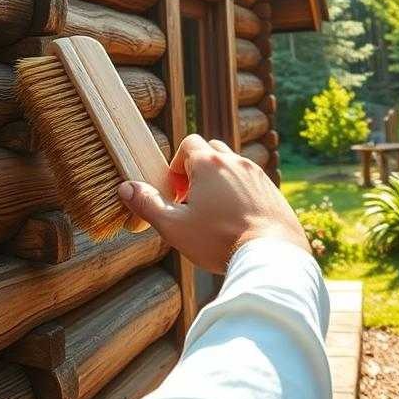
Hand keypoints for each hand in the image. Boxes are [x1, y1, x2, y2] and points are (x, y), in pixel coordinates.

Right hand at [117, 134, 309, 272]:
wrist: (271, 254)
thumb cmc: (220, 240)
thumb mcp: (174, 226)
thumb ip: (148, 204)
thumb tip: (125, 187)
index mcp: (210, 164)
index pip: (188, 144)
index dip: (176, 166)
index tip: (177, 193)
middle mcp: (236, 162)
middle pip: (212, 150)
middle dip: (198, 170)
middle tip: (193, 201)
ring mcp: (258, 174)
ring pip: (233, 166)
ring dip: (220, 181)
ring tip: (214, 212)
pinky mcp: (273, 190)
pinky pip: (251, 182)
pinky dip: (240, 193)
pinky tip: (237, 221)